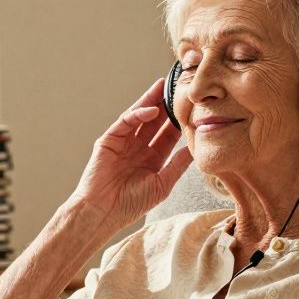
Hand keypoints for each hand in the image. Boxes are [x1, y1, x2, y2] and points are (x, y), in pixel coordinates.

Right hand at [67, 76, 192, 231]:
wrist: (103, 212)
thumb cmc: (131, 204)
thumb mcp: (162, 184)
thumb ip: (177, 165)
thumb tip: (195, 149)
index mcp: (151, 159)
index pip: (168, 136)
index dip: (179, 122)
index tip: (192, 109)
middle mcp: (138, 148)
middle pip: (155, 122)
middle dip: (166, 106)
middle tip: (179, 89)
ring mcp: (123, 143)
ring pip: (140, 117)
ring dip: (152, 102)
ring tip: (165, 87)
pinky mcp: (109, 140)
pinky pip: (125, 123)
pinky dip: (137, 114)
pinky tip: (152, 109)